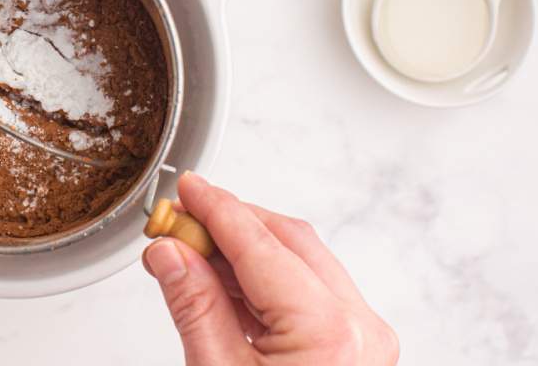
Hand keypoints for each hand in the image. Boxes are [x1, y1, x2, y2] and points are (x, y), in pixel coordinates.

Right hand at [143, 173, 397, 364]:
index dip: (217, 208)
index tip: (186, 188)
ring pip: (304, 263)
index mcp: (330, 334)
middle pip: (290, 242)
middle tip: (180, 220)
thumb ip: (193, 305)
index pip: (261, 245)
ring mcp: (368, 341)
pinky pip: (313, 293)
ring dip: (249, 250)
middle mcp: (361, 330)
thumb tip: (169, 253)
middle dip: (233, 222)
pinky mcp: (361, 352)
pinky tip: (228, 283)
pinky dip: (269, 281)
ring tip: (195, 252)